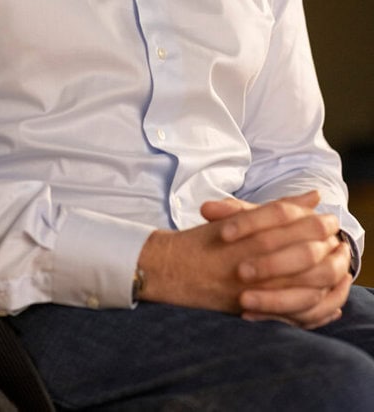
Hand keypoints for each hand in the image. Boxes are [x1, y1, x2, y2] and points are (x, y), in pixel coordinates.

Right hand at [137, 191, 350, 328]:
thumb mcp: (234, 217)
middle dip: (324, 243)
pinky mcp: (251, 309)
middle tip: (336, 238)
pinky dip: (316, 304)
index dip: (311, 216)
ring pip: (303, 280)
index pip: (284, 218)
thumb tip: (314, 195)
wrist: (168, 271)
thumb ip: (277, 207)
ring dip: (326, 272)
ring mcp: (250, 286)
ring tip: (336, 263)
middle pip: (301, 248)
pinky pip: (294, 310)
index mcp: (242, 231)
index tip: (328, 215)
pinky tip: (327, 295)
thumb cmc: (202, 241)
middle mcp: (247, 257)